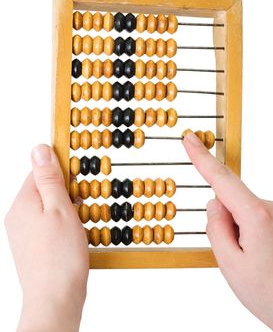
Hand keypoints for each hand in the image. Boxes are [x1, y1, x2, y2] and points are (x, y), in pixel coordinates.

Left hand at [5, 145, 88, 331]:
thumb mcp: (60, 208)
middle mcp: (17, 216)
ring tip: (78, 222)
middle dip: (65, 192)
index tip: (78, 181)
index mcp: (22, 204)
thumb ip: (49, 178)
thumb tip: (40, 149)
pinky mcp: (31, 244)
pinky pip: (46, 223)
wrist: (55, 298)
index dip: (62, 173)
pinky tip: (72, 234)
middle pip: (43, 189)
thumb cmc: (61, 255)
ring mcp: (22, 232)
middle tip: (81, 206)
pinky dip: (61, 222)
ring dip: (65, 208)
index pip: (39, 172)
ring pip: (46, 207)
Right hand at [183, 133, 272, 331]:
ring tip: (258, 261)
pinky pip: (266, 219)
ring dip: (245, 230)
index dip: (202, 158)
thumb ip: (216, 227)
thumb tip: (214, 203)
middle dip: (228, 221)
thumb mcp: (229, 264)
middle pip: (236, 202)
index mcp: (258, 216)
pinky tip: (269, 258)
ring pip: (251, 212)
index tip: (190, 139)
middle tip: (238, 255)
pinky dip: (260, 233)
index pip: (222, 179)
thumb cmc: (271, 295)